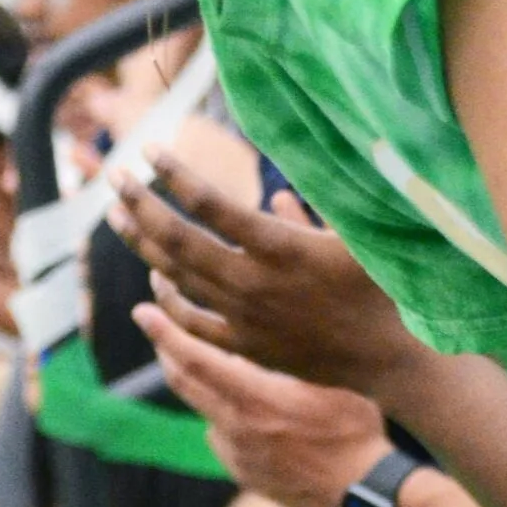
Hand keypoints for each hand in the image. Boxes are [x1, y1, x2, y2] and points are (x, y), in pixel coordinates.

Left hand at [110, 159, 422, 393]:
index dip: (174, 175)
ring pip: (177, 278)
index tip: (150, 150)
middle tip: (115, 177)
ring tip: (117, 215)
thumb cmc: (385, 282)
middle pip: (178, 239)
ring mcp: (245, 317)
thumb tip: (279, 158)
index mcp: (280, 247)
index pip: (210, 204)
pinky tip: (153, 281)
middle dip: (141, 204)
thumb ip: (317, 194)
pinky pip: (193, 321)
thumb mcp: (358, 229)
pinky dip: (167, 300)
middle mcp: (253, 282)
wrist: (391, 355)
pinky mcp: (246, 344)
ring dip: (143, 243)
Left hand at [131, 305, 390, 506]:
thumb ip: (284, 360)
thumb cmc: (355, 432)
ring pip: (203, 408)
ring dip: (198, 382)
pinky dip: (221, 414)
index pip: (195, 359)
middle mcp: (235, 428)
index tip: (142, 311)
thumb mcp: (326, 380)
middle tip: (161, 325)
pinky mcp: (243, 474)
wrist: (362, 496)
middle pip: (184, 383)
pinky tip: (242, 407)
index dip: (164, 333)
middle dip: (167, 350)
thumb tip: (251, 339)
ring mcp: (236, 455)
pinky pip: (221, 436)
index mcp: (254, 398)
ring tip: (209, 359)